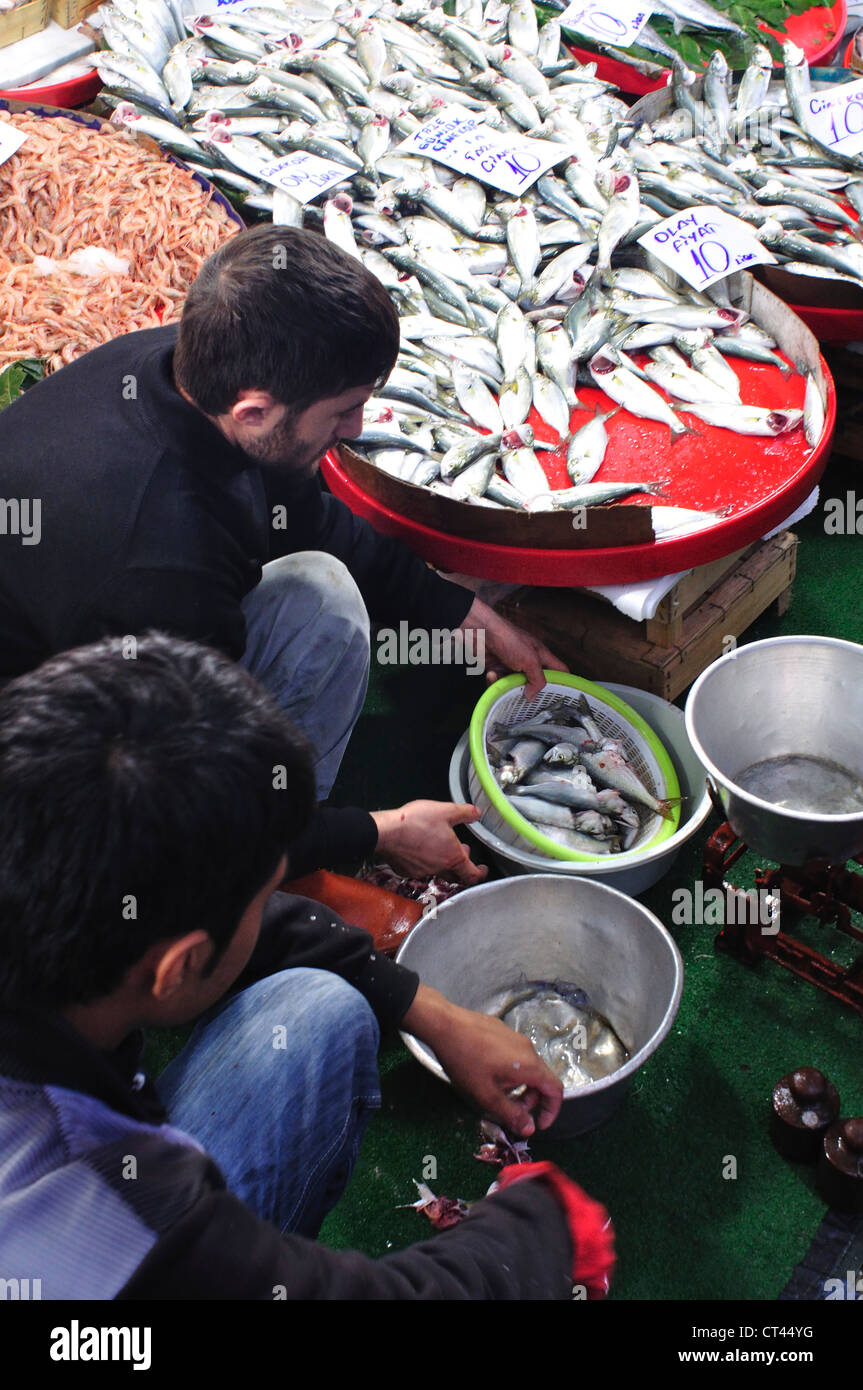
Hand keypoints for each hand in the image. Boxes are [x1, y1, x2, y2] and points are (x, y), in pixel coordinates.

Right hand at [371, 801, 487, 885]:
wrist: (386, 832)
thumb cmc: (414, 823)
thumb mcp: (445, 811)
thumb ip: (464, 812)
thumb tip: (476, 813)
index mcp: (453, 858)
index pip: (472, 875)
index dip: (481, 873)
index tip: (482, 868)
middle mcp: (439, 869)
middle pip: (456, 876)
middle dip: (462, 865)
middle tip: (462, 852)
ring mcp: (422, 872)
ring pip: (438, 872)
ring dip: (444, 863)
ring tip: (442, 847)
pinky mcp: (407, 871)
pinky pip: (421, 870)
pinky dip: (426, 863)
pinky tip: (422, 850)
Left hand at [401, 984, 562, 1135]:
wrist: (445, 1025)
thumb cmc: (466, 1061)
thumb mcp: (487, 1096)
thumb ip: (511, 1114)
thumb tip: (529, 1129)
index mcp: (529, 1065)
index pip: (556, 1089)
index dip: (551, 1110)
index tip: (538, 1124)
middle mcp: (527, 1048)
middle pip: (541, 1079)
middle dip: (530, 1100)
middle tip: (510, 1112)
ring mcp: (515, 1037)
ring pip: (526, 1067)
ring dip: (519, 1086)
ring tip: (495, 1092)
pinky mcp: (502, 1031)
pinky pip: (515, 1055)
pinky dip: (510, 1070)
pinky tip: (486, 1073)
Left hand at [459, 597, 568, 701]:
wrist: (480, 632)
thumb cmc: (507, 638)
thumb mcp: (530, 660)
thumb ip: (537, 679)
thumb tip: (533, 696)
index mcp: (541, 655)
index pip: (559, 670)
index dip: (563, 682)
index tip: (562, 696)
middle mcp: (528, 661)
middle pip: (535, 682)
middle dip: (530, 691)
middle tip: (527, 699)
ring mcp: (512, 665)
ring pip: (515, 686)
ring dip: (508, 687)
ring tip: (504, 681)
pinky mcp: (496, 669)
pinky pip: (498, 683)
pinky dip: (494, 681)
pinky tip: (492, 674)